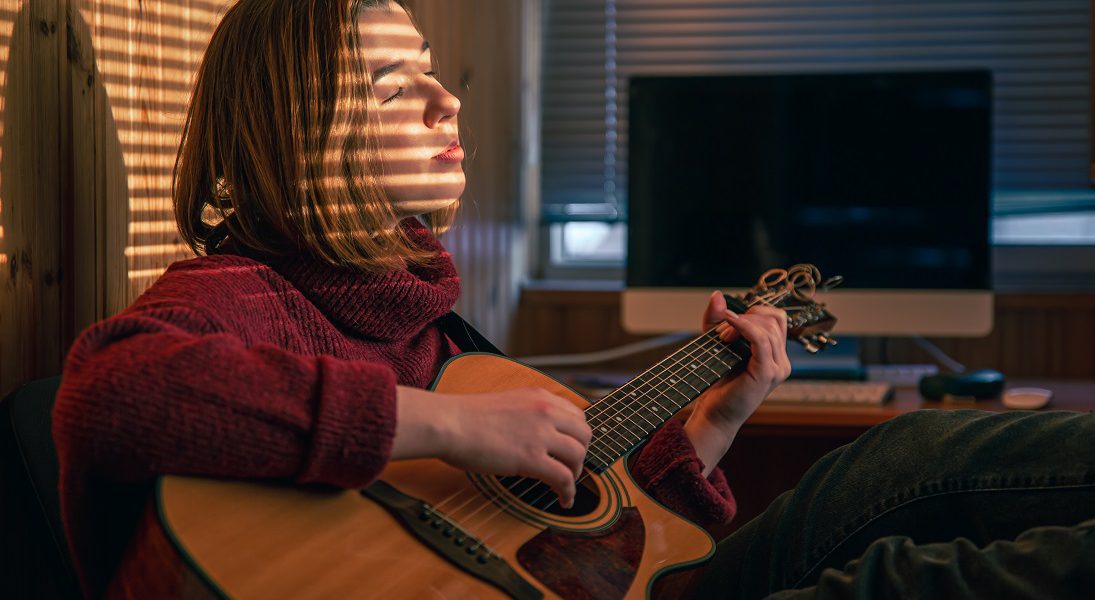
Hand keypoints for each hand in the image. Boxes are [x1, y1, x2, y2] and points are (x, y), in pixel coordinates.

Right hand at [395, 387, 591, 507]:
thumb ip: (525, 414)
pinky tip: (564, 500)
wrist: (449, 423)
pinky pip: (564, 478)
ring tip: (565, 486)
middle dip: (581, 453)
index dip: (577, 436)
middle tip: (569, 467)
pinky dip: (569, 492)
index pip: (576, 414)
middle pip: (584, 434)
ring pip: (578, 456)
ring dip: (576, 474)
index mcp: (538, 396)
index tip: (571, 449)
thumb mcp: (506, 403)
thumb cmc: (465, 417)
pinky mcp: (531, 458)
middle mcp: (545, 411)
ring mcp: (540, 434)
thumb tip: (532, 435)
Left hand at [696, 291, 791, 426]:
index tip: (730, 321)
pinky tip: (729, 323)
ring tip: (721, 337)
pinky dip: (744, 326)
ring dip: (740, 324)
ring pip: (767, 328)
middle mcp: (782, 362)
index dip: (754, 312)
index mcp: (776, 355)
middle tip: (721, 333)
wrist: (714, 414)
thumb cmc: (717, 382)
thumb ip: (716, 319)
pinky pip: (762, 340)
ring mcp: (778, 368)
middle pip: (773, 319)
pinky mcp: (767, 373)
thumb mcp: (715, 343)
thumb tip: (718, 295)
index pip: (777, 318)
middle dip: (745, 317)